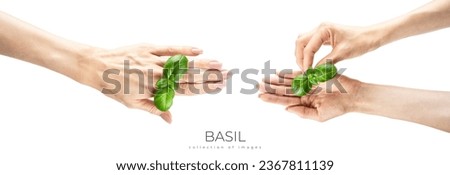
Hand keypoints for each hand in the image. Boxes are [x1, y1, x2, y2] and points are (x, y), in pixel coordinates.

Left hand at [77, 44, 226, 122]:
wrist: (97, 67)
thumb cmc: (114, 88)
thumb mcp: (133, 104)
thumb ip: (155, 109)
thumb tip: (171, 120)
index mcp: (157, 90)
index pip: (187, 91)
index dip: (205, 89)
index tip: (220, 87)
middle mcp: (158, 76)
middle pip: (190, 77)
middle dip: (211, 76)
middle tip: (229, 74)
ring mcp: (154, 61)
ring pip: (183, 63)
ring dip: (203, 64)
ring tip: (220, 63)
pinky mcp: (148, 48)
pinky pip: (169, 49)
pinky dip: (184, 49)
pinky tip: (199, 50)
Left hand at [259, 72, 360, 121]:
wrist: (352, 94)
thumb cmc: (338, 107)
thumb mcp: (319, 116)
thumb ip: (303, 113)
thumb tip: (286, 109)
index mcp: (302, 103)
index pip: (283, 100)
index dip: (271, 98)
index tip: (259, 96)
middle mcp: (302, 93)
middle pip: (281, 90)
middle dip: (268, 88)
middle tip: (255, 85)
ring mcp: (306, 83)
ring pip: (286, 81)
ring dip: (274, 80)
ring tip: (262, 78)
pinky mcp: (312, 75)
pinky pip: (297, 73)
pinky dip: (287, 73)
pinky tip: (276, 72)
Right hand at [295, 23, 381, 69]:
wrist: (371, 36)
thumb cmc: (360, 42)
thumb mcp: (342, 54)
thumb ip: (326, 62)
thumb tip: (314, 73)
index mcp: (324, 29)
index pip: (308, 47)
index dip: (306, 62)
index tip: (308, 73)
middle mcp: (320, 28)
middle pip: (300, 42)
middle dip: (300, 57)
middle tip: (304, 71)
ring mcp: (321, 31)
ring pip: (303, 42)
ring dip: (302, 55)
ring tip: (306, 68)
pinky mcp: (324, 36)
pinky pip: (310, 44)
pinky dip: (308, 53)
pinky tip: (311, 62)